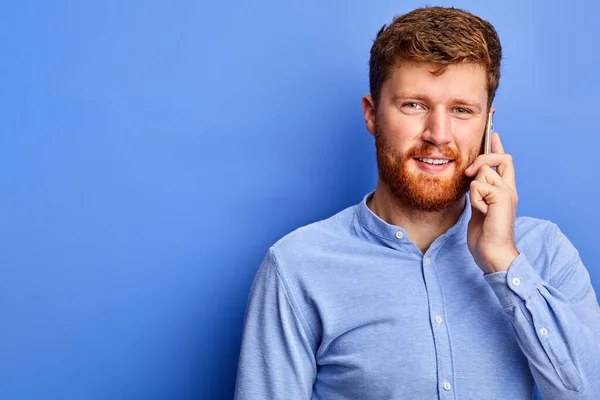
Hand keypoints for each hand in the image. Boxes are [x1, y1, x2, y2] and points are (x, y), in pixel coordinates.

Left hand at [464, 132, 519, 273]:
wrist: (492, 253)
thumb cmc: (485, 235)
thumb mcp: (479, 208)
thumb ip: (479, 192)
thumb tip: (472, 177)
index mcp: (505, 191)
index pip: (504, 162)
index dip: (498, 147)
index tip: (493, 134)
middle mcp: (510, 189)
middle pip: (502, 157)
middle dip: (484, 157)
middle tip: (469, 173)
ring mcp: (508, 192)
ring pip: (482, 172)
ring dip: (473, 190)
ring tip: (480, 208)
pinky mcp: (503, 197)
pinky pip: (478, 185)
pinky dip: (474, 199)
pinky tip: (482, 213)